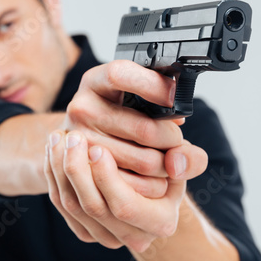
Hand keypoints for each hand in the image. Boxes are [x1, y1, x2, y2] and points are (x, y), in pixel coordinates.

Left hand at [44, 130, 205, 251]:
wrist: (153, 185)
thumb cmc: (169, 167)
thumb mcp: (186, 160)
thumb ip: (190, 159)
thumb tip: (174, 163)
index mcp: (160, 222)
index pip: (125, 206)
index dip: (107, 178)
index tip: (97, 147)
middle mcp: (133, 236)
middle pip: (93, 207)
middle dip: (77, 169)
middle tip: (72, 136)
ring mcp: (106, 235)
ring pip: (71, 205)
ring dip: (60, 168)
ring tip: (59, 136)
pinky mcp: (85, 229)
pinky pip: (61, 203)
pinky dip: (53, 174)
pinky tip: (54, 149)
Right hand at [63, 60, 204, 178]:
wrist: (88, 138)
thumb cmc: (121, 116)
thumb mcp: (140, 103)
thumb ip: (173, 119)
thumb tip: (178, 156)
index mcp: (95, 81)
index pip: (120, 75)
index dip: (153, 86)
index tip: (175, 98)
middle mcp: (82, 108)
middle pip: (145, 129)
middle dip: (172, 140)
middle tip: (175, 141)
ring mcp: (81, 142)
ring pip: (145, 162)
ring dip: (167, 166)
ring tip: (167, 160)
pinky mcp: (88, 173)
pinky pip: (136, 186)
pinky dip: (155, 185)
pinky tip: (155, 176)